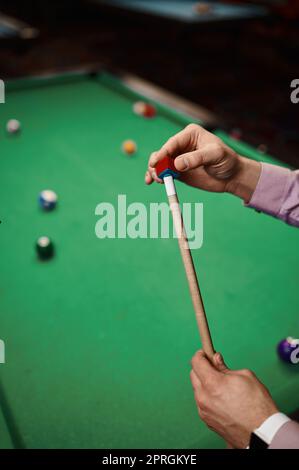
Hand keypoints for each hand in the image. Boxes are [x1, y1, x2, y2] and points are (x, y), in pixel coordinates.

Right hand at [145, 124, 260, 202]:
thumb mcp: (215, 156)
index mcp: (190, 134)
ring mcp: (178, 158)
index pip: (172, 143)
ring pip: (160, 163)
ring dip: (154, 171)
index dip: (162, 153)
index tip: (156, 162)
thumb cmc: (227, 161)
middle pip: (163, 153)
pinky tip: (151, 181)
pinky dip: (157, 177)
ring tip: (156, 180)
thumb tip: (177, 164)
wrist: (232, 176)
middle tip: (157, 175)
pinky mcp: (177, 171)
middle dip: (157, 163)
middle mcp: (182, 145)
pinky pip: (163, 173)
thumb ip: (197, 158)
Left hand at [190, 350, 277, 448]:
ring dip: (205, 383)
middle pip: (194, 375)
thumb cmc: (258, 405)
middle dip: (202, 368)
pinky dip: (208, 396)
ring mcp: (203, 410)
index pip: (196, 362)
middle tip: (215, 367)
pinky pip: (202, 402)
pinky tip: (222, 398)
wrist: (262, 433)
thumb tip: (216, 359)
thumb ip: (225, 367)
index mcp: (212, 384)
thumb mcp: (245, 376)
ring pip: (198, 389)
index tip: (206, 352)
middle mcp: (204, 397)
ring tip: (222, 386)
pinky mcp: (206, 420)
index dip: (201, 354)